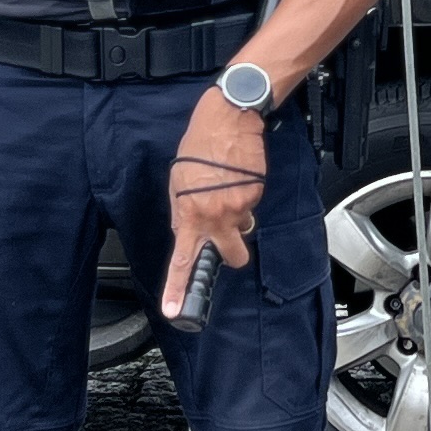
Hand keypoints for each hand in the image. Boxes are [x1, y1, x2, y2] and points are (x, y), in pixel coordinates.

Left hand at [161, 86, 267, 315]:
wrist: (229, 120)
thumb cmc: (200, 144)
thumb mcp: (178, 180)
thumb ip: (181, 211)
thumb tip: (183, 230)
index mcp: (190, 214)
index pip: (183, 260)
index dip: (177, 288)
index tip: (174, 310)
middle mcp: (215, 216)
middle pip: (232, 255)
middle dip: (233, 253)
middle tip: (228, 237)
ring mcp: (239, 207)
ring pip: (243, 226)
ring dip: (237, 214)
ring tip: (227, 185)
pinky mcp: (256, 194)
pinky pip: (251, 205)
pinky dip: (245, 195)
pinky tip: (236, 176)